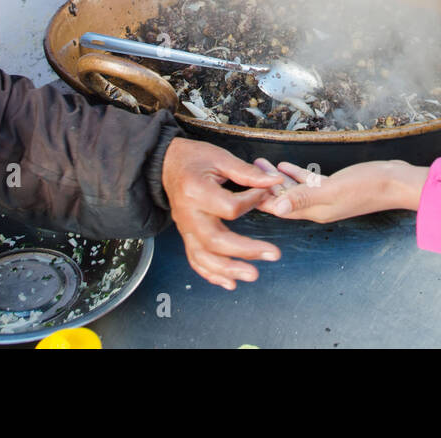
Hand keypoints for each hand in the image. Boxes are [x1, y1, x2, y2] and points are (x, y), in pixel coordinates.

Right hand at [161, 138, 284, 289]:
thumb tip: (274, 181)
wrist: (167, 164)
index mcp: (196, 191)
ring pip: (204, 256)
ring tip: (252, 274)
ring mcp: (186, 227)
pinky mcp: (187, 235)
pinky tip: (230, 283)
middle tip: (272, 254)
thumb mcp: (220, 157)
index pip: (229, 207)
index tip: (264, 193)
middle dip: (245, 250)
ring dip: (229, 269)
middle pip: (216, 240)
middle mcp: (188, 214)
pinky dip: (211, 274)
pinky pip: (195, 259)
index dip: (252, 202)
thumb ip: (247, 172)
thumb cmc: (194, 158)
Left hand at [253, 159, 427, 222]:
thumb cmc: (368, 186)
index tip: (240, 190)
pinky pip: (308, 182)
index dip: (259, 200)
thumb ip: (303, 198)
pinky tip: (286, 165)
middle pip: (283, 199)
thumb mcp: (332, 191)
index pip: (279, 208)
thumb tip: (276, 209)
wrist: (396, 182)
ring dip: (277, 178)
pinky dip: (295, 175)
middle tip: (244, 171)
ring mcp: (326, 197)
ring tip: (260, 164)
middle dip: (263, 186)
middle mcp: (317, 208)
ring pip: (294, 189)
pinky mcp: (334, 186)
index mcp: (313, 212)